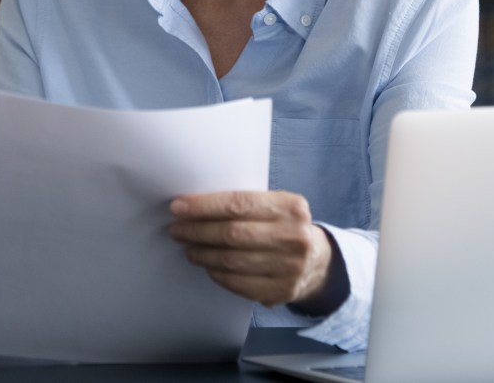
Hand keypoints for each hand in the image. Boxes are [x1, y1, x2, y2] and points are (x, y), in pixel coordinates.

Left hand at [167, 190, 336, 308]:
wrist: (316, 261)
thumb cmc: (284, 226)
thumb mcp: (276, 206)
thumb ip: (246, 203)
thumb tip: (195, 206)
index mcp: (290, 206)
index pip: (238, 204)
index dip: (204, 206)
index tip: (178, 207)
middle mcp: (294, 236)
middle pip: (232, 234)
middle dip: (198, 231)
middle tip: (177, 230)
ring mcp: (290, 266)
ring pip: (233, 261)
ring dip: (204, 254)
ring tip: (189, 248)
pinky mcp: (282, 290)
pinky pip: (239, 284)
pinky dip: (218, 274)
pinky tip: (208, 266)